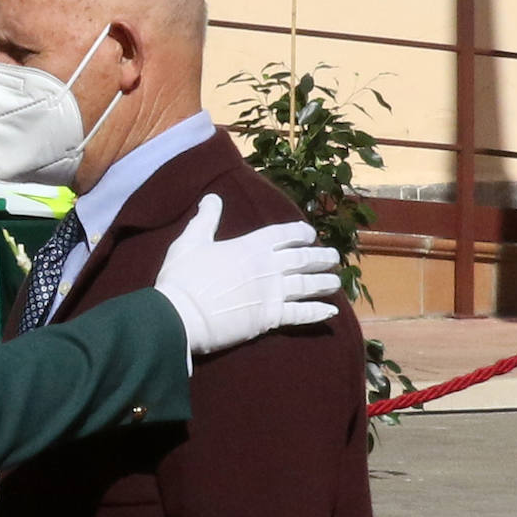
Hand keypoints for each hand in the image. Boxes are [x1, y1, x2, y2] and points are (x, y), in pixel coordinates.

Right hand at [154, 194, 340, 355]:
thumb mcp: (190, 242)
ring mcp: (273, 293)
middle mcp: (268, 267)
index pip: (283, 234)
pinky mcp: (272, 318)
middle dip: (320, 256)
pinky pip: (302, 314)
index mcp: (251, 246)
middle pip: (303, 258)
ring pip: (308, 285)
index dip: (299, 232)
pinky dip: (318, 313)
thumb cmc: (183, 278)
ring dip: (325, 283)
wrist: (181, 314)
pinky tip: (331, 312)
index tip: (309, 234)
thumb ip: (205, 220)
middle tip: (333, 257)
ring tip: (336, 282)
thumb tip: (212, 198)